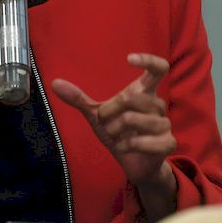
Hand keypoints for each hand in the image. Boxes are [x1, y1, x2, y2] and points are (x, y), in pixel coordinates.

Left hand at [49, 53, 176, 190]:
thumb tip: (54, 83)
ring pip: (134, 119)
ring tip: (116, 137)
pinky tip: (124, 148)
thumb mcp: (96, 115)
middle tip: (105, 122)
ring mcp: (165, 124)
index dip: (148, 60)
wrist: (134, 164)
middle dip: (110, 111)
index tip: (129, 58)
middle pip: (132, 97)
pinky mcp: (168, 143)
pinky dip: (127, 146)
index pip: (158, 68)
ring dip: (115, 131)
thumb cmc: (118, 133)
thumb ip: (79, 99)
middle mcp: (158, 105)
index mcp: (145, 93)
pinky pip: (144, 141)